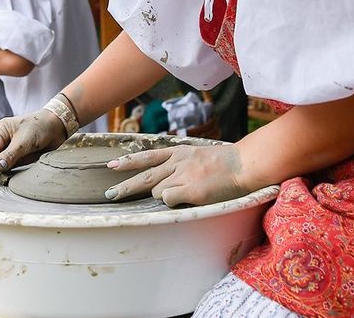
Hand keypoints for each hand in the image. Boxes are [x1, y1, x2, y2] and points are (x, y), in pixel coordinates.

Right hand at [0, 109, 68, 179]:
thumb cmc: (40, 127)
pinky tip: (5, 177)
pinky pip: (7, 166)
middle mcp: (2, 139)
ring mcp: (8, 148)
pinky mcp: (16, 156)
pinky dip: (5, 172)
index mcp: (1, 130)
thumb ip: (11, 154)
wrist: (57, 128)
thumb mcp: (25, 141)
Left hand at [105, 144, 249, 206]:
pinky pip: (170, 199)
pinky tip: (188, 199)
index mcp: (180, 152)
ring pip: (158, 191)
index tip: (112, 165)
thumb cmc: (226, 164)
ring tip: (187, 193)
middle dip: (125, 187)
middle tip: (110, 195)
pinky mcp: (191, 189)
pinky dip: (174, 202)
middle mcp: (178, 162)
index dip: (129, 161)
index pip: (148, 156)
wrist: (244, 164)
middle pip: (144, 176)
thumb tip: (161, 179)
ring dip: (165, 196)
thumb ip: (180, 163)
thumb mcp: (198, 155)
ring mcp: (184, 175)